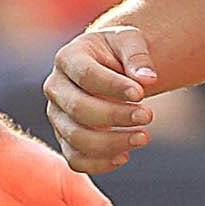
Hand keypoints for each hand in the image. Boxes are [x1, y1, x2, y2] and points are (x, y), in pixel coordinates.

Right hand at [44, 21, 163, 175]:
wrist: (109, 66)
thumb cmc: (118, 52)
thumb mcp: (130, 41)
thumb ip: (138, 56)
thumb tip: (148, 78)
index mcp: (68, 58)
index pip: (86, 75)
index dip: (113, 87)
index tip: (142, 93)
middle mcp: (55, 88)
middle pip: (79, 109)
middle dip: (116, 116)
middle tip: (148, 115)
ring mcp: (58, 116)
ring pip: (76, 139)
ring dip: (112, 143)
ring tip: (144, 137)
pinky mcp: (65, 138)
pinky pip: (76, 159)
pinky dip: (100, 164)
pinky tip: (125, 156)